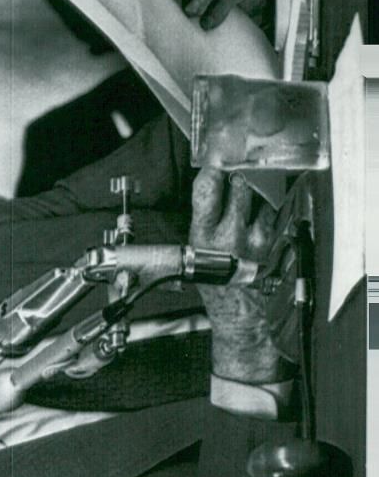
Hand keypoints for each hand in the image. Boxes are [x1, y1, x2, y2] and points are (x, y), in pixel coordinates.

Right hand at [190, 169, 287, 383]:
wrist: (238, 311)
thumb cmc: (213, 277)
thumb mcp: (194, 245)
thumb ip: (204, 212)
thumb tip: (214, 176)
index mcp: (203, 235)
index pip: (207, 188)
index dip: (213, 170)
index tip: (216, 164)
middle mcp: (231, 236)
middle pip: (242, 185)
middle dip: (239, 178)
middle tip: (236, 179)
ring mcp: (258, 239)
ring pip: (265, 195)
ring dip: (260, 190)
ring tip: (252, 198)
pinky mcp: (277, 243)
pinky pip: (280, 212)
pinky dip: (276, 205)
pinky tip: (268, 208)